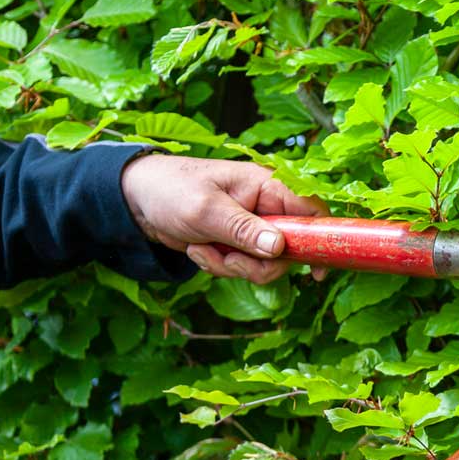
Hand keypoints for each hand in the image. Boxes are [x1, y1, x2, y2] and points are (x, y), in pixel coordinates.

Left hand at [121, 154, 327, 284]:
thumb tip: (280, 247)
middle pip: (289, 251)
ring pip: (266, 265)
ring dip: (232, 266)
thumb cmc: (170, 190)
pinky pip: (245, 268)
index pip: (312, 212)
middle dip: (254, 262)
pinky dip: (221, 266)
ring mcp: (254, 228)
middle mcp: (267, 208)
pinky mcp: (239, 245)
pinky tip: (200, 250)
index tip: (318, 271)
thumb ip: (244, 229)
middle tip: (225, 256)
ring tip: (204, 249)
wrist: (137, 200)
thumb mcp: (205, 211)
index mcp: (268, 187)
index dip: (321, 241)